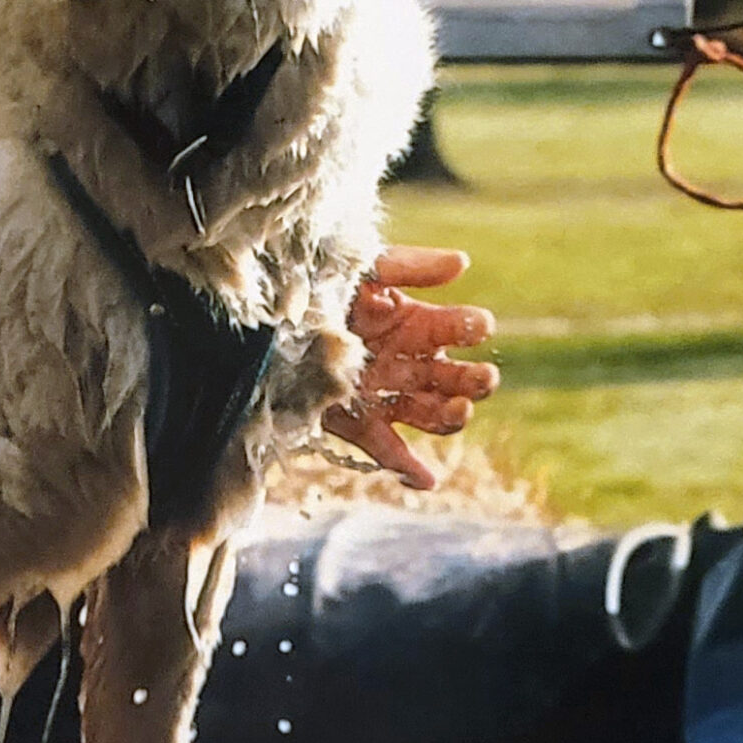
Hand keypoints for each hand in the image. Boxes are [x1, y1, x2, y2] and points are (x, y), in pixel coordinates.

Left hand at [324, 245, 499, 489]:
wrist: (260, 316)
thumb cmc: (315, 284)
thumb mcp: (360, 269)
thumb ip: (408, 267)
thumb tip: (462, 262)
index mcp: (409, 323)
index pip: (452, 330)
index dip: (468, 327)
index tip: (477, 325)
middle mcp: (402, 362)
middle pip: (450, 378)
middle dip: (471, 380)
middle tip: (482, 378)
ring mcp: (381, 393)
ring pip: (427, 413)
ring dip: (449, 417)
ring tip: (458, 411)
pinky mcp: (354, 421)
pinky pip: (384, 448)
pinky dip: (405, 467)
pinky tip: (426, 480)